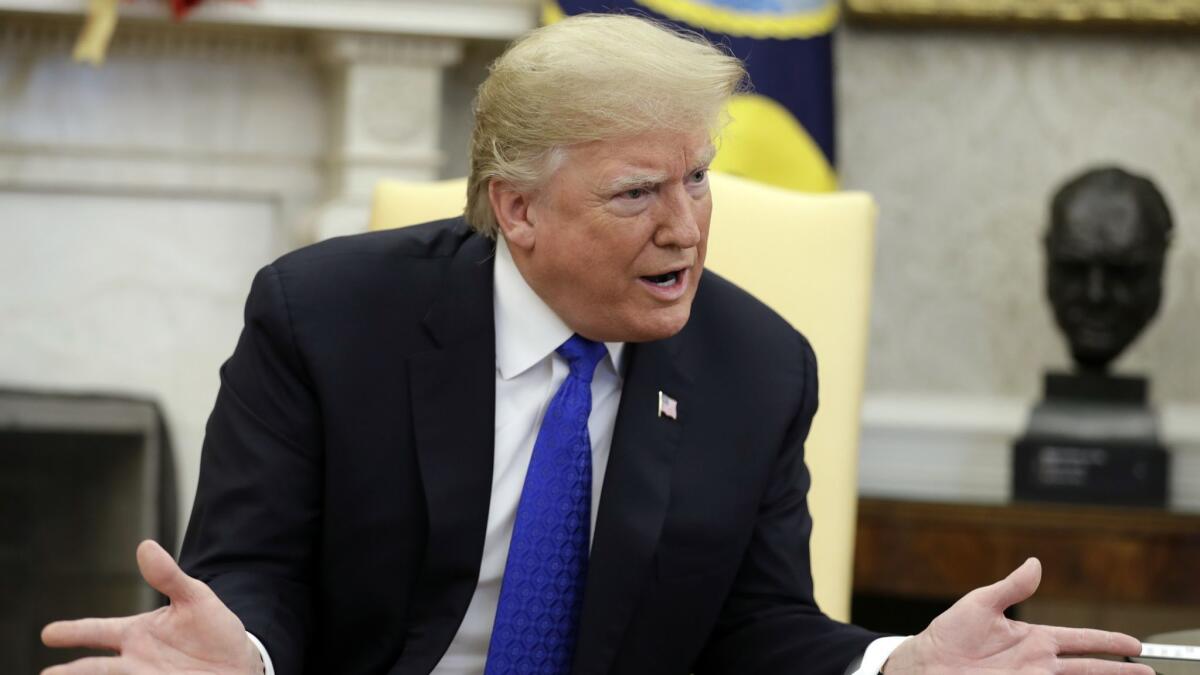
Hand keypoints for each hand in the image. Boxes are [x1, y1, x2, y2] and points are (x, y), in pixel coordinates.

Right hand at [41, 540, 264, 674]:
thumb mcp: (195, 598)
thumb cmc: (214, 630)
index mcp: (137, 634)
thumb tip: (145, 546)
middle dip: (73, 672)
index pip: (97, 631)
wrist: (241, 664)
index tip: (48, 634)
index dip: (73, 632)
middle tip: (48, 674)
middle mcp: (135, 660)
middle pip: (96, 668)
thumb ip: (169, 577)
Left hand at [883, 558, 1152, 674]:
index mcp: (1033, 638)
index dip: (1108, 642)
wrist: (927, 666)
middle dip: (1120, 670)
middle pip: (1090, 668)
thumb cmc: (949, 635)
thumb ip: (1011, 588)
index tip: (1135, 645)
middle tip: (1150, 671)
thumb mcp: (981, 604)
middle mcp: (1038, 662)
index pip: (1080, 639)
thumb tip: (1035, 563)